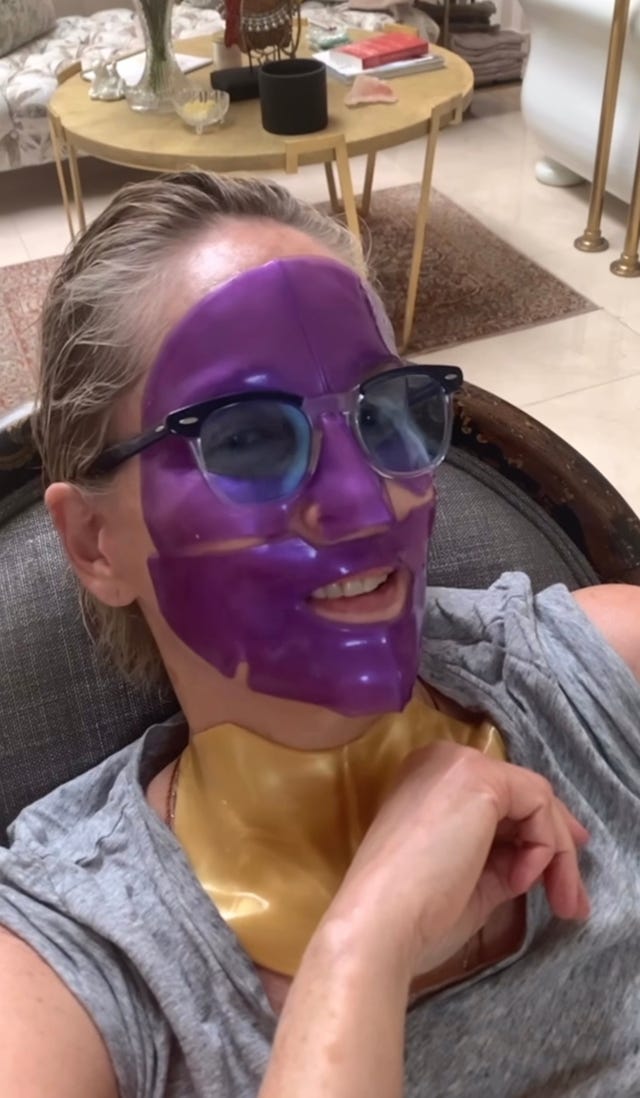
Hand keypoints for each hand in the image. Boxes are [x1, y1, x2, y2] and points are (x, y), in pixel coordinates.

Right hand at [328, 742, 589, 978]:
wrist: (380, 921)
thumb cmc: (414, 912)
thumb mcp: (470, 878)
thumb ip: (504, 858)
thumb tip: (539, 859)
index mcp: (427, 781)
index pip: (498, 798)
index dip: (534, 831)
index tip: (554, 873)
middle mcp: (442, 760)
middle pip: (521, 795)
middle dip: (555, 843)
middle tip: (575, 895)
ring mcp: (461, 764)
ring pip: (536, 800)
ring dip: (557, 854)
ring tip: (564, 903)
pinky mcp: (481, 778)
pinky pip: (537, 806)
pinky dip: (544, 847)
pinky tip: (523, 881)